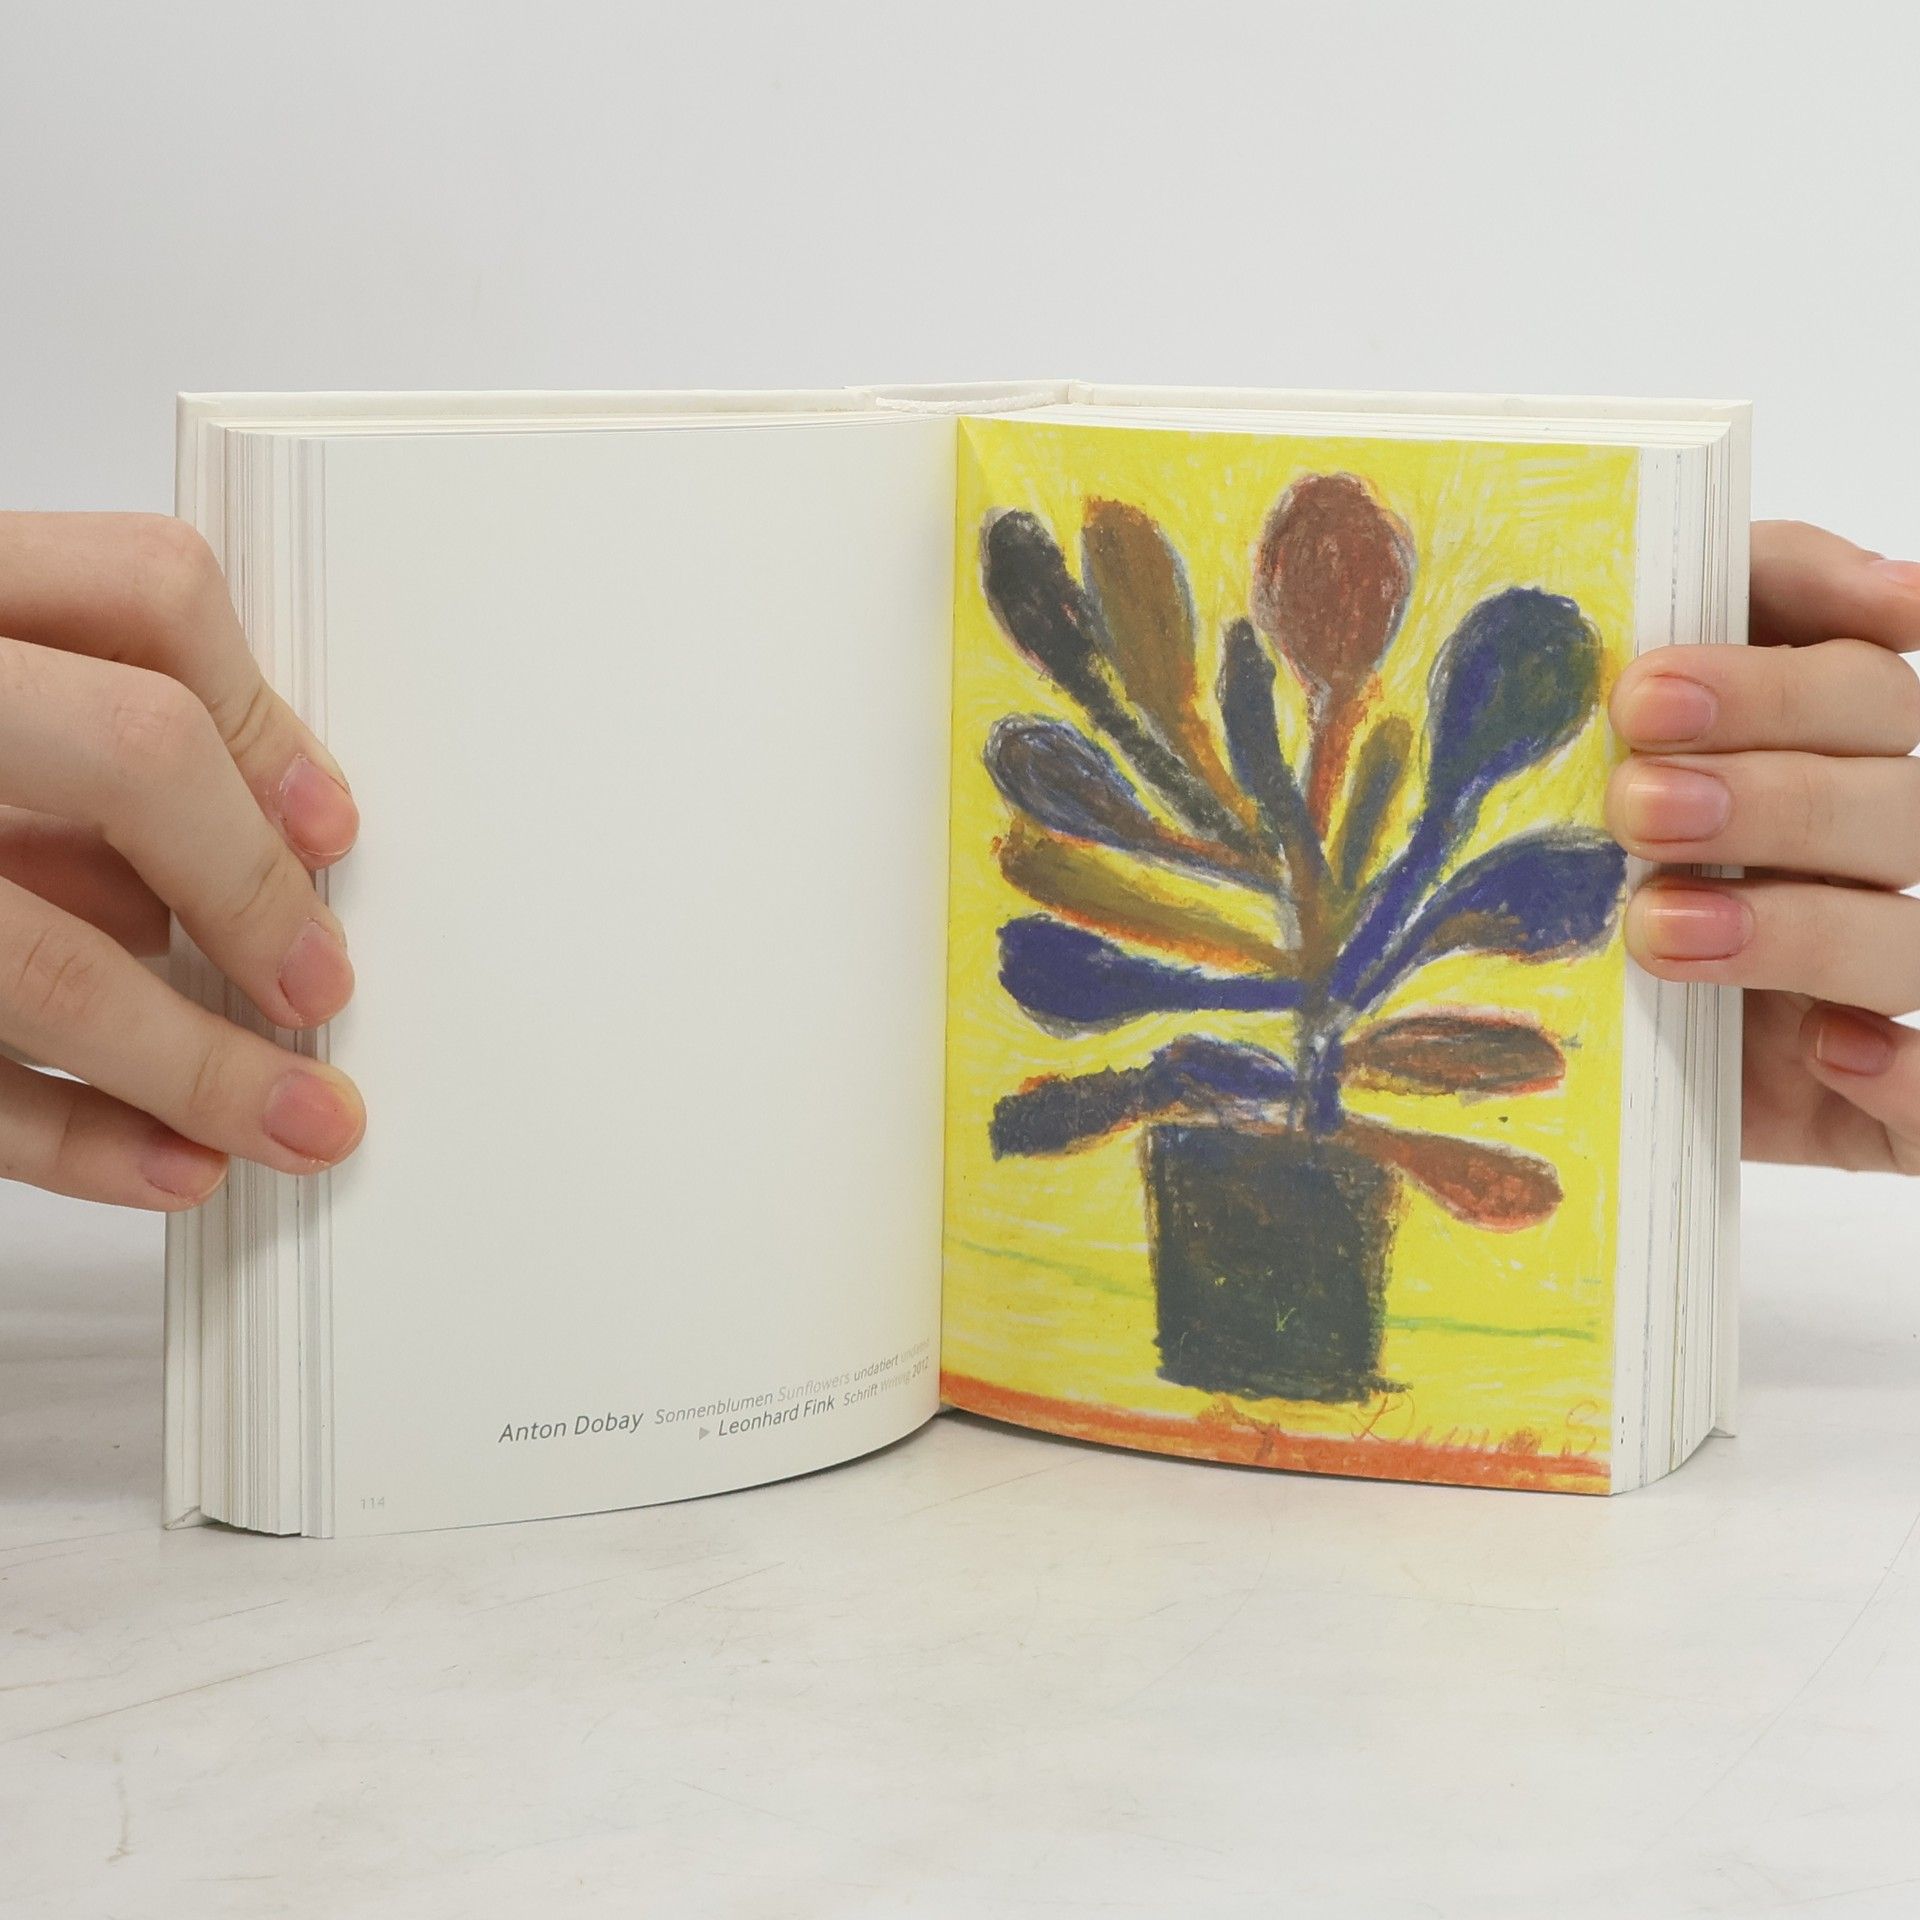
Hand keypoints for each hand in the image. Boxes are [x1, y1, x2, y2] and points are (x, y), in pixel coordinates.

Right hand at [0, 513, 364, 1208]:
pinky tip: (165, 1161)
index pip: (144, 591)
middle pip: (132, 750)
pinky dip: (70, 1133)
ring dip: (193, 1064)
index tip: (332, 831)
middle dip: (253, 890)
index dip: (264, 719)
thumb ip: (79, 735)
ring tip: (292, 1124)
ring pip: (41, 957)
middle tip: (320, 989)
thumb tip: (276, 844)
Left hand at [1608, 521, 1919, 1173]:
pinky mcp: (1882, 1113)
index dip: (1771, 687)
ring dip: (1800, 929)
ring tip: (1660, 927)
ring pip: (1909, 943)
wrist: (1539, 1042)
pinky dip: (1907, 1079)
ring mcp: (1890, 988)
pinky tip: (1832, 1048)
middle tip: (1638, 806)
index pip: (1862, 693)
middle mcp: (1880, 862)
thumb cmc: (1588, 872)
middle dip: (1770, 800)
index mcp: (1839, 759)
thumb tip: (1900, 596)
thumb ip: (1738, 620)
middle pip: (1893, 806)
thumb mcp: (1624, 747)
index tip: (1643, 695)